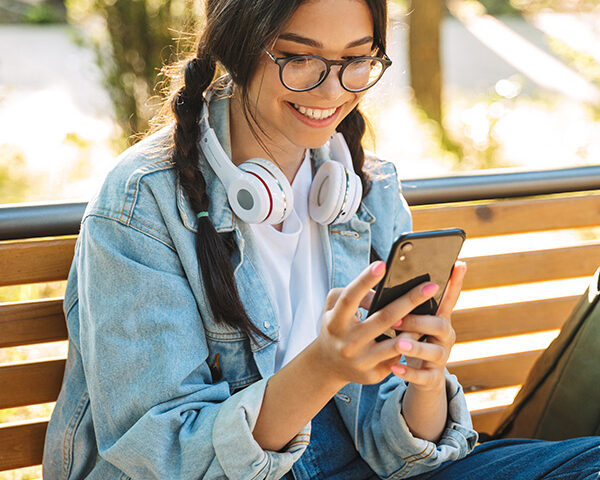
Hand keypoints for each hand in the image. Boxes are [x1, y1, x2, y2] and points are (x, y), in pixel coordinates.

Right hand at [310, 261, 442, 386]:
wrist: (328, 365)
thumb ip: (353, 294)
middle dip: (409, 301)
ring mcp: (361, 360)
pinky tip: (424, 333)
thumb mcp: (333, 308)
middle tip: (430, 285)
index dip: (365, 280)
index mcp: (335, 321)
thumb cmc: (336, 326)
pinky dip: (411, 345)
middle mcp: (347, 342)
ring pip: (395, 343)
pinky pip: (397, 358)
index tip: (383, 264)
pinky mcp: (372, 374)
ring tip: (436, 310)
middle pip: (383, 318)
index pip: (350, 297)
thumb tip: (382, 290)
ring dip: (416, 327)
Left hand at [390, 261, 466, 390]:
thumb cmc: (413, 340)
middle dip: (418, 320)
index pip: (449, 297)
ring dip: (416, 346)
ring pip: (434, 351)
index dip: (455, 281)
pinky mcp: (433, 378)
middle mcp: (445, 336)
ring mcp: (441, 358)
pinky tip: (394, 368)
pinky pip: (424, 376)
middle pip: (439, 324)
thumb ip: (404, 307)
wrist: (421, 378)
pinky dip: (409, 373)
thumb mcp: (411, 323)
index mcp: (439, 318)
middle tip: (396, 319)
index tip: (458, 263)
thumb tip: (379, 283)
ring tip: (399, 343)